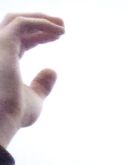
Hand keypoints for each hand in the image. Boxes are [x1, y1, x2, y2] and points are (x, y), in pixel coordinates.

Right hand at [0, 12, 62, 148]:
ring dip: (41, 19)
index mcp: (2, 60)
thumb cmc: (15, 113)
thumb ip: (42, 84)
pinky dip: (41, 23)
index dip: (39, 35)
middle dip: (39, 21)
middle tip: (62, 24)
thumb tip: (53, 71)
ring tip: (62, 25)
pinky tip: (58, 31)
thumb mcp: (34, 98)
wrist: (2, 120)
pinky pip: (23, 24)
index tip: (58, 36)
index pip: (19, 40)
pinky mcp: (3, 44)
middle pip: (16, 25)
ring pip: (18, 20)